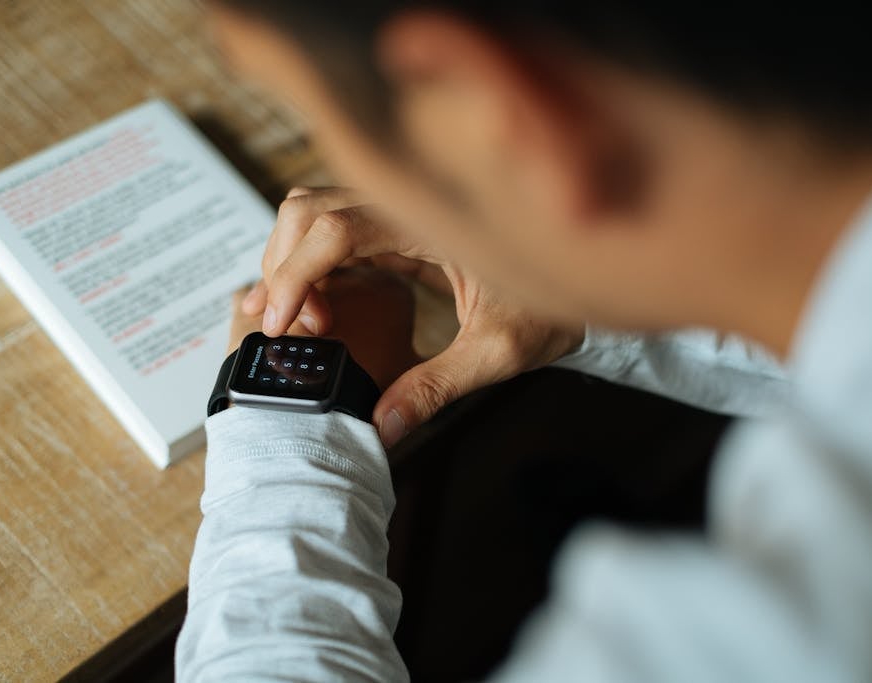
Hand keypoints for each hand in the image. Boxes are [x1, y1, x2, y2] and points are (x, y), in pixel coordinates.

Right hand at [244, 187, 583, 446]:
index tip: (281, 326)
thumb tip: (383, 426)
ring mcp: (403, 211)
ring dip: (292, 260)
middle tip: (293, 330)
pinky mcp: (402, 228)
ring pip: (315, 212)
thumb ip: (439, 385)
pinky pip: (339, 232)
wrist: (591, 269)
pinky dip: (312, 264)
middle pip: (309, 209)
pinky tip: (309, 306)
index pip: (334, 229)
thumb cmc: (556, 301)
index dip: (296, 276)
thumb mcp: (501, 350)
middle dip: (282, 266)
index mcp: (430, 218)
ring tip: (302, 321)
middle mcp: (409, 202)